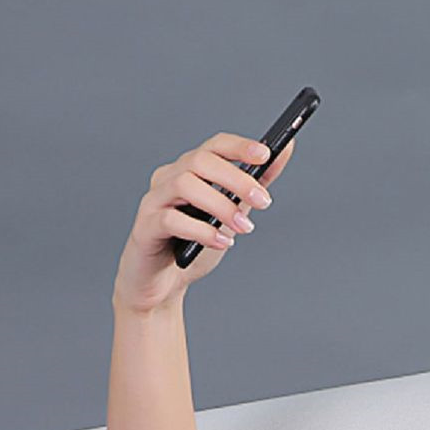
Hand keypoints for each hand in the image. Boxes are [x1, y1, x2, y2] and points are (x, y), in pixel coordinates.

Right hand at [112, 132, 295, 313]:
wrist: (165, 282)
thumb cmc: (195, 245)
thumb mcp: (232, 212)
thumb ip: (254, 184)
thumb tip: (283, 152)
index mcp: (190, 171)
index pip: (213, 147)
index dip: (239, 146)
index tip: (266, 154)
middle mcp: (168, 179)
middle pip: (200, 161)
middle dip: (236, 179)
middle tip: (264, 201)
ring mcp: (154, 201)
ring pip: (184, 185)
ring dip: (221, 205)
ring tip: (245, 227)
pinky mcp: (145, 228)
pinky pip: (172, 220)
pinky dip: (202, 231)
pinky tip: (223, 243)